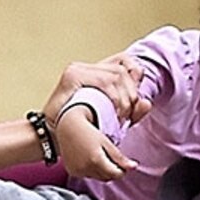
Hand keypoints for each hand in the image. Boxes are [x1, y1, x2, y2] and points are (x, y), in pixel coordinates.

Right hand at [48, 60, 147, 181]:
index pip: (126, 62)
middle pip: (123, 70)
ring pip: (116, 75)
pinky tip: (113, 113)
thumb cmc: (80, 129)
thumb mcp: (113, 120)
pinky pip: (103, 81)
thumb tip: (146, 102)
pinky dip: (114, 98)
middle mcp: (87, 67)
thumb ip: (131, 111)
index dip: (136, 78)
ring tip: (120, 117)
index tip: (134, 101)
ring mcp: (79, 69)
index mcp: (96, 73)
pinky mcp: (73, 76)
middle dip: (132, 94)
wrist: (53, 137)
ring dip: (124, 98)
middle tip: (127, 115)